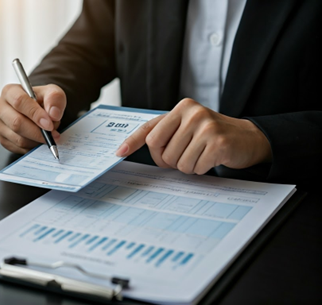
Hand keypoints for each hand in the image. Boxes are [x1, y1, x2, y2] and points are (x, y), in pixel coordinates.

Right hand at [0, 84, 65, 153]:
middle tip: (53, 134)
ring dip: (37, 140)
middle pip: (17, 123)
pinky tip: (39, 139)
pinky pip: (19, 148)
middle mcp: (0, 107)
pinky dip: (33, 147)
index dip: (35, 114)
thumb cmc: (42, 100)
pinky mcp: (2, 139)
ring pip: (19, 139)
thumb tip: (53, 114)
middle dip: (38, 132)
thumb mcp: (52, 92)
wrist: (37, 110)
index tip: (49, 124)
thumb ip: (55, 98)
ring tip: (47, 134)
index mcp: (9, 91)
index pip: (19, 102)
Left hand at [116, 98, 271, 174]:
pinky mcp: (219, 143)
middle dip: (169, 160)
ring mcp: (207, 127)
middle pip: (161, 151)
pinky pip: (195, 168)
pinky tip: (211, 158)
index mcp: (181, 107)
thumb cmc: (210, 134)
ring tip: (201, 154)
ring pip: (178, 163)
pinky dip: (201, 169)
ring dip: (187, 166)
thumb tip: (128, 148)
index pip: (150, 129)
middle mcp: (193, 113)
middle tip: (185, 154)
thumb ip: (164, 133)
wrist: (248, 138)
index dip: (133, 142)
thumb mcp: (186, 127)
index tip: (119, 152)